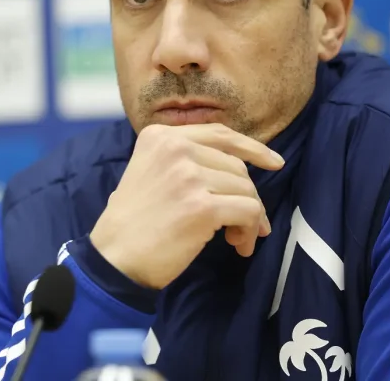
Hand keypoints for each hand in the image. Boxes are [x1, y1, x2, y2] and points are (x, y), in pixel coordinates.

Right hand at [89, 123, 284, 289]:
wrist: (115, 256)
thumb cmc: (132, 221)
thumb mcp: (149, 171)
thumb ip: (183, 159)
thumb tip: (238, 170)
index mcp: (161, 136)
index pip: (219, 134)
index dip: (252, 148)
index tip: (274, 163)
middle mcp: (175, 148)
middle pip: (236, 166)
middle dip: (246, 196)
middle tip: (240, 225)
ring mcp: (189, 176)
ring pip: (246, 189)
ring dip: (249, 217)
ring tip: (235, 238)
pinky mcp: (202, 206)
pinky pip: (248, 211)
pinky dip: (249, 230)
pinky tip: (237, 245)